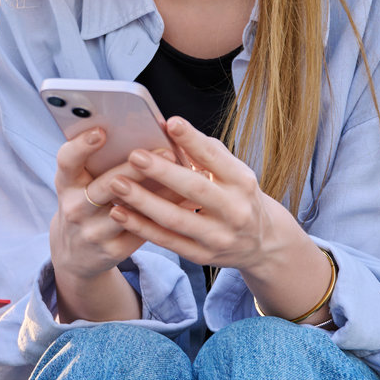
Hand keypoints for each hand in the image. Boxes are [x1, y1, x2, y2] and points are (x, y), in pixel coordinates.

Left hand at [102, 117, 294, 273]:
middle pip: (195, 190)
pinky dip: (141, 227)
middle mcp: (234, 211)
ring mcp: (218, 237)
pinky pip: (167, 241)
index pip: (216, 158)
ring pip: (176, 219)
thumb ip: (204, 151)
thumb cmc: (238, 196)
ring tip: (117, 184)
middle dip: (163, 172)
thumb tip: (168, 126)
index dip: (193, 141)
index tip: (171, 123)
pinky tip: (119, 212)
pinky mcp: (202, 256)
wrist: (263, 243)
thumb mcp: (233, 172)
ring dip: (143, 202)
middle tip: (134, 156)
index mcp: (242, 182)